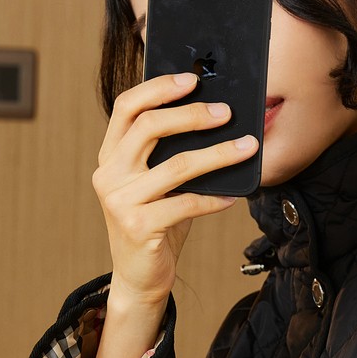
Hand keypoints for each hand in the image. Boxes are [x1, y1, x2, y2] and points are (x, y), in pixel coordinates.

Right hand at [93, 71, 258, 311]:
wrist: (138, 278)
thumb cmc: (154, 223)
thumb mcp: (155, 184)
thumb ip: (168, 154)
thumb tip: (214, 119)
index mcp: (110, 156)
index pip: (127, 107)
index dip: (159, 88)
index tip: (192, 80)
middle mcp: (109, 174)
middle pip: (150, 127)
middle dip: (193, 115)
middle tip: (227, 113)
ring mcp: (120, 201)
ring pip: (177, 166)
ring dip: (218, 155)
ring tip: (247, 148)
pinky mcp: (138, 227)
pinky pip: (187, 204)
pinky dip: (215, 199)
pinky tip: (234, 196)